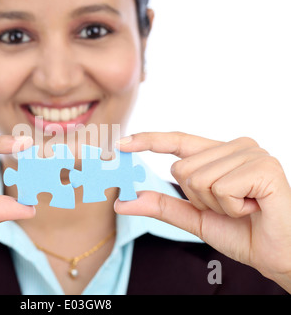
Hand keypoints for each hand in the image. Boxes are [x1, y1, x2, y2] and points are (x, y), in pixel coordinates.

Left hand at [115, 132, 290, 291]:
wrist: (276, 254)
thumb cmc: (240, 232)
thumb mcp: (193, 217)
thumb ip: (160, 205)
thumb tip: (121, 201)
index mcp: (219, 153)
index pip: (178, 140)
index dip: (149, 141)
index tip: (120, 143)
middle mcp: (235, 146)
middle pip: (181, 169)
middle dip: (198, 199)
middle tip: (228, 208)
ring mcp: (251, 153)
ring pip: (198, 179)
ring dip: (216, 206)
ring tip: (243, 208)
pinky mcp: (264, 166)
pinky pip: (220, 188)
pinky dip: (232, 208)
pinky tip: (254, 207)